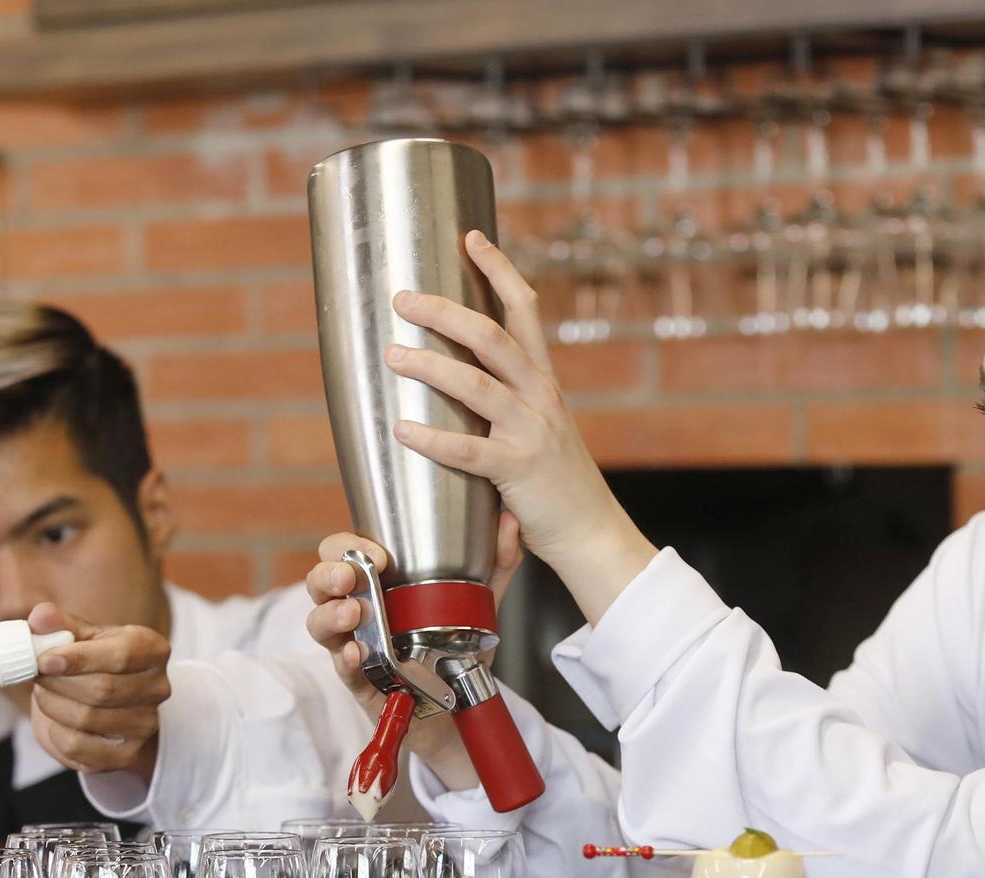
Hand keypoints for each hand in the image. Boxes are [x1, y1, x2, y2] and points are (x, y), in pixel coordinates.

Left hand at [24, 602, 170, 780]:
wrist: (113, 706)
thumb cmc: (95, 663)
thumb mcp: (82, 637)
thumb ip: (60, 625)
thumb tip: (40, 617)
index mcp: (152, 650)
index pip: (120, 655)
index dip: (79, 658)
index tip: (43, 660)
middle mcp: (157, 688)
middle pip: (101, 689)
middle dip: (58, 682)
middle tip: (35, 675)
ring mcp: (145, 725)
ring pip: (86, 718)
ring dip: (52, 704)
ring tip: (46, 693)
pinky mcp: (126, 755)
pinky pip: (77, 746)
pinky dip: (55, 732)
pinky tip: (56, 720)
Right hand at [304, 512, 521, 789]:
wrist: (460, 706)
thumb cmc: (455, 652)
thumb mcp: (478, 606)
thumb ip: (495, 567)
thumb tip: (510, 524)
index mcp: (377, 585)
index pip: (343, 552)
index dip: (349, 546)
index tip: (378, 553)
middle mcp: (358, 611)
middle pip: (319, 582)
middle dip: (329, 574)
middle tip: (350, 577)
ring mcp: (354, 645)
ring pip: (318, 623)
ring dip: (331, 615)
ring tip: (354, 614)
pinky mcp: (359, 681)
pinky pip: (341, 668)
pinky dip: (346, 659)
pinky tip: (357, 652)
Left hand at [385, 230, 656, 624]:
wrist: (592, 532)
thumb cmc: (556, 485)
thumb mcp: (540, 430)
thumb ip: (507, 407)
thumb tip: (457, 384)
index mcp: (544, 382)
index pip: (524, 310)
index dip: (499, 269)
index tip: (471, 237)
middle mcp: (540, 397)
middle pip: (492, 335)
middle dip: (445, 311)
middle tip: (403, 298)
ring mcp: (531, 431)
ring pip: (477, 384)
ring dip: (430, 364)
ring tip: (393, 353)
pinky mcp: (518, 471)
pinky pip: (468, 450)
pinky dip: (432, 438)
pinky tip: (402, 430)